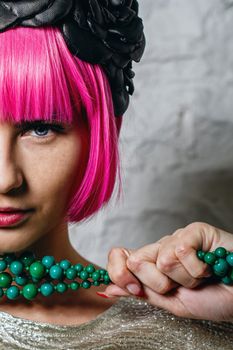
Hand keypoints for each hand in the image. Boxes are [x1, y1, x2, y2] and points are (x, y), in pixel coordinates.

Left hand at [101, 222, 232, 321]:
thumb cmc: (211, 298)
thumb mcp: (171, 302)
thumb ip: (141, 293)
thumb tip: (107, 288)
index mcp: (152, 265)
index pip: (119, 258)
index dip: (119, 273)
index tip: (135, 288)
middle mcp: (161, 248)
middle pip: (136, 261)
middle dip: (160, 283)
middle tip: (181, 285)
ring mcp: (176, 237)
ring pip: (161, 260)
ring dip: (185, 279)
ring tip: (200, 277)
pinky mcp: (193, 231)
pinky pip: (180, 250)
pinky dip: (197, 268)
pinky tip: (207, 267)